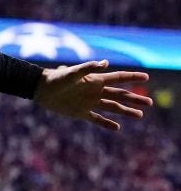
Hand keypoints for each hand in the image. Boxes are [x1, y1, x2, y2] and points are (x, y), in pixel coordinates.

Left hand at [33, 60, 152, 130]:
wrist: (40, 89)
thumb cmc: (56, 78)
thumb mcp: (73, 73)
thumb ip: (88, 68)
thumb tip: (105, 63)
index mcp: (95, 80)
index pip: (118, 78)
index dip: (132, 77)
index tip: (146, 77)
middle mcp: (95, 91)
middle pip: (120, 95)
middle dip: (135, 99)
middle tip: (150, 103)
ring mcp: (89, 102)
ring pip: (112, 107)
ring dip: (126, 111)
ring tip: (140, 115)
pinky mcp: (81, 112)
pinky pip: (97, 119)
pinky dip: (107, 123)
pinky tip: (117, 127)